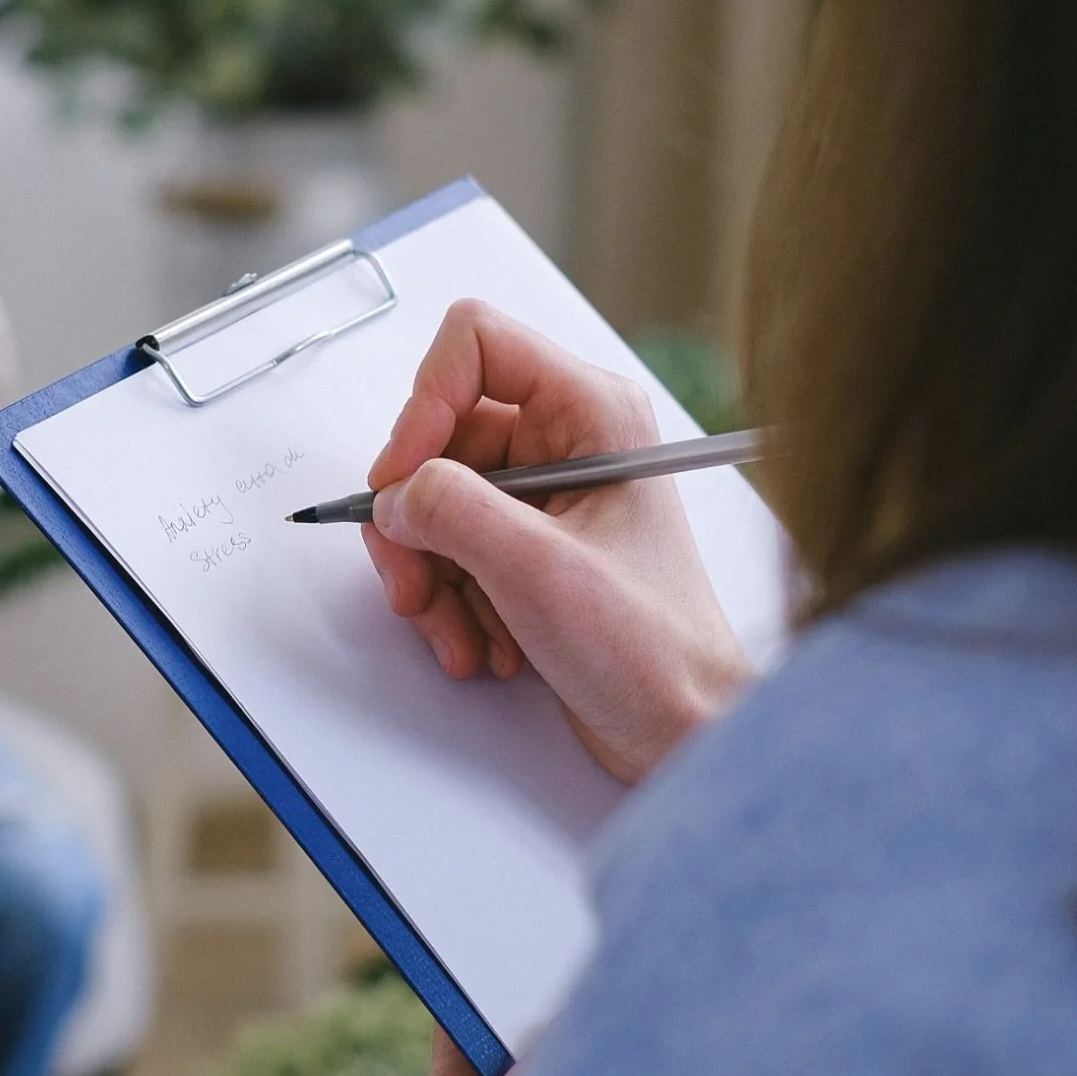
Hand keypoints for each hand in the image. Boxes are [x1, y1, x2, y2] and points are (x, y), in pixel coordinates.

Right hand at [362, 300, 751, 783]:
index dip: (424, 403)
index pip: (475, 343)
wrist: (682, 732)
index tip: (402, 479)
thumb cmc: (653, 650)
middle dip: (416, 520)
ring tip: (458, 633)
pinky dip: (448, 598)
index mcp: (591, 411)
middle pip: (438, 435)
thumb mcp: (539, 571)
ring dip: (430, 574)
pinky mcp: (525, 542)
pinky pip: (447, 545)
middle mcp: (565, 438)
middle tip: (414, 583)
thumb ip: (453, 511)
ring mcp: (543, 492)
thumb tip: (394, 495)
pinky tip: (481, 643)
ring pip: (431, 498)